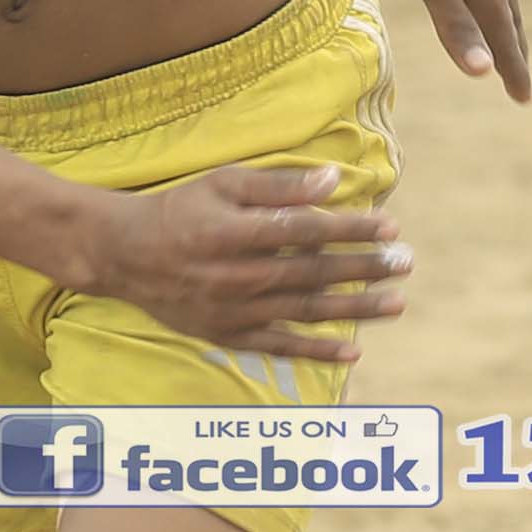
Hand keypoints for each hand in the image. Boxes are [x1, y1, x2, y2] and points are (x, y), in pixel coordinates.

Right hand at [70, 163, 406, 364]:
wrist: (124, 253)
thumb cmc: (180, 209)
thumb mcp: (224, 183)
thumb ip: (279, 186)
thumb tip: (333, 180)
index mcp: (236, 232)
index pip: (307, 231)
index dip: (352, 230)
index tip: (390, 227)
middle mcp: (237, 276)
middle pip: (313, 274)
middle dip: (364, 268)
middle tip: (407, 263)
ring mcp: (233, 311)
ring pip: (304, 311)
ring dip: (355, 308)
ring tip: (397, 302)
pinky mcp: (227, 334)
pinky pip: (279, 346)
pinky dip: (316, 350)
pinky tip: (354, 350)